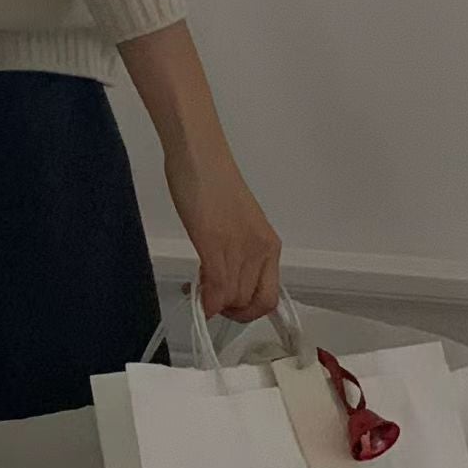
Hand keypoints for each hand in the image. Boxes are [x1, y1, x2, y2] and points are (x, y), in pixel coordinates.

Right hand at [165, 142, 280, 323]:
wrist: (199, 155)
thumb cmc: (212, 182)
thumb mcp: (233, 224)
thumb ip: (234, 253)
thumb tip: (222, 282)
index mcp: (269, 245)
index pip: (269, 297)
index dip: (249, 311)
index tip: (228, 306)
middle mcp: (261, 250)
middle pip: (250, 301)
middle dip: (229, 310)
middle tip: (208, 299)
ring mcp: (239, 248)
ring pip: (234, 298)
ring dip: (216, 305)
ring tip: (200, 291)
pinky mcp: (215, 243)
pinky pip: (218, 287)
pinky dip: (208, 301)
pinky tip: (198, 297)